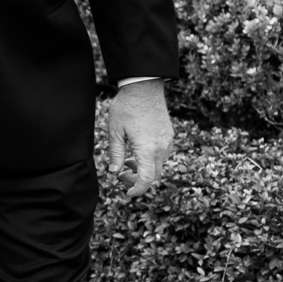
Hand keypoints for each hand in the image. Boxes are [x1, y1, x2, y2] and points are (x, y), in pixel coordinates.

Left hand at [106, 79, 173, 196]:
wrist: (144, 88)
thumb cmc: (126, 108)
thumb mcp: (115, 132)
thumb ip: (115, 154)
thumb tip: (113, 172)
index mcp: (147, 149)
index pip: (147, 179)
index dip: (138, 189)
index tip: (128, 192)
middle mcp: (162, 148)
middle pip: (154, 175)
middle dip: (138, 180)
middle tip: (121, 175)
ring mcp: (168, 142)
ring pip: (159, 166)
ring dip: (144, 169)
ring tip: (126, 162)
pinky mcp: (169, 136)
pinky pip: (162, 155)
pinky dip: (150, 160)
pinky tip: (137, 152)